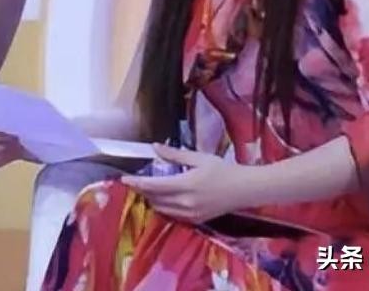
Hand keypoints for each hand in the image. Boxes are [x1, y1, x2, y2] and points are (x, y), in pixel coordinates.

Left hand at [120, 144, 248, 222]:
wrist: (244, 190)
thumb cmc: (223, 169)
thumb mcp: (199, 158)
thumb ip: (175, 155)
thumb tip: (154, 147)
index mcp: (186, 185)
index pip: (154, 186)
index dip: (137, 183)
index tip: (124, 179)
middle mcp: (186, 203)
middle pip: (155, 199)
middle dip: (143, 191)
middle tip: (135, 180)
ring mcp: (191, 215)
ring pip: (162, 209)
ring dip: (152, 199)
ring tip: (148, 188)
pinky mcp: (196, 221)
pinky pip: (172, 215)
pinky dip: (164, 207)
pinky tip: (164, 198)